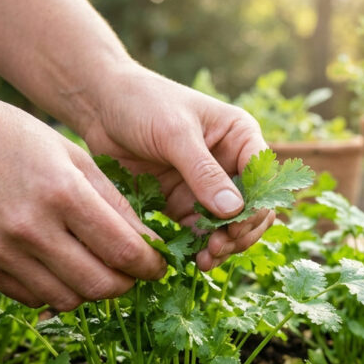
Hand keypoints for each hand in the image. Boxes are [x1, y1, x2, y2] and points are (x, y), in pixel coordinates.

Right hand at [0, 92, 166, 310]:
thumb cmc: (16, 137)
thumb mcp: (75, 156)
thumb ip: (114, 203)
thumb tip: (148, 246)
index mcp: (62, 193)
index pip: (123, 252)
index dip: (150, 265)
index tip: (159, 264)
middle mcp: (31, 228)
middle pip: (100, 285)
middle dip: (126, 283)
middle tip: (132, 272)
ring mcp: (2, 251)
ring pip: (69, 300)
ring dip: (92, 290)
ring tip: (97, 268)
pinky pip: (34, 298)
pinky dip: (57, 290)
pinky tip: (61, 267)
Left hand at [73, 65, 273, 270]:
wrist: (100, 105)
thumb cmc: (142, 102)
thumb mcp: (174, 132)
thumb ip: (203, 171)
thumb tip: (233, 210)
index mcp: (240, 137)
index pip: (263, 179)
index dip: (255, 207)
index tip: (235, 227)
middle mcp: (229, 164)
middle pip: (251, 209)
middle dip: (240, 232)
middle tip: (218, 248)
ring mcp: (206, 187)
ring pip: (227, 227)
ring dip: (223, 246)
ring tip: (206, 261)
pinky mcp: (182, 203)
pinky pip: (199, 233)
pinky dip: (199, 248)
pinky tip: (193, 260)